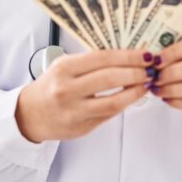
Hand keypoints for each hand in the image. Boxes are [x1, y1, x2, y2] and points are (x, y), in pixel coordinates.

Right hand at [15, 49, 152, 142]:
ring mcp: (74, 111)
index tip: (146, 55)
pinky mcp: (82, 127)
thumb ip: (91, 62)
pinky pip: (109, 114)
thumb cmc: (51, 85)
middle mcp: (67, 89)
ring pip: (114, 101)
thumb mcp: (64, 66)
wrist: (30, 114)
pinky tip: (132, 96)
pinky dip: (124, 104)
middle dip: (136, 72)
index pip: (103, 58)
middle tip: (151, 69)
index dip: (128, 56)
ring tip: (146, 83)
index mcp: (64, 68)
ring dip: (135, 91)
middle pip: (110, 78)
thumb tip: (127, 56)